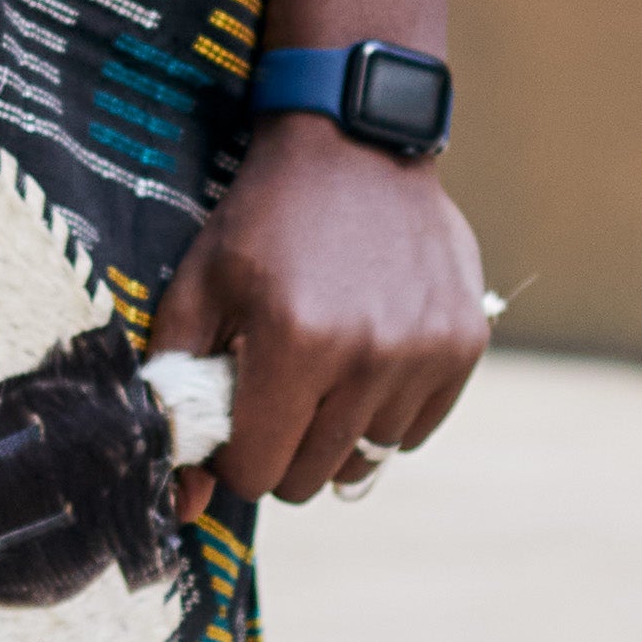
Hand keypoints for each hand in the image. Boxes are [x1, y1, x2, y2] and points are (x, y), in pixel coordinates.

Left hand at [149, 115, 488, 514]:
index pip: (256, 471)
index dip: (234, 452)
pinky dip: (383, 411)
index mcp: (294, 341)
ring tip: (322, 365)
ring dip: (334, 429)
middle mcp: (368, 355)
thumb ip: (177, 389)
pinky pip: (413, 432)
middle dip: (280, 447)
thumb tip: (186, 499)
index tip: (234, 415)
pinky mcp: (464, 345)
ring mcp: (424, 352)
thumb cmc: (264, 218)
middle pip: (309, 477)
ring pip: (363, 460)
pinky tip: (366, 353)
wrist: (352, 142)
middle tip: (275, 390)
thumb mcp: (198, 285)